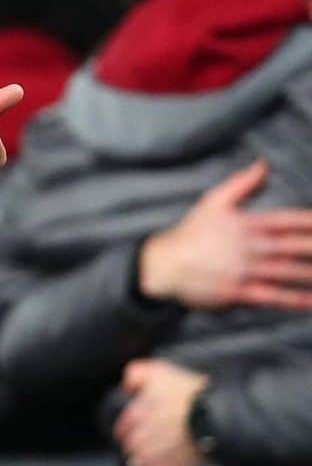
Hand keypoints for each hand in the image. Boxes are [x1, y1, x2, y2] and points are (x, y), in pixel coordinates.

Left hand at [115, 359, 208, 465]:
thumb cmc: (187, 392)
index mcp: (135, 414)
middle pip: (129, 445)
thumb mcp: (158, 370)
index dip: (125, 426)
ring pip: (137, 462)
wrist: (215, 417)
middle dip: (133, 444)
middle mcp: (140, 437)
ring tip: (141, 460)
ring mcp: (155, 455)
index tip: (129, 428)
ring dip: (138, 461)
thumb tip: (126, 386)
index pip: (121, 426)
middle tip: (139, 442)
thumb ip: (135, 374)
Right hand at [138, 159, 311, 310]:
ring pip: (288, 272)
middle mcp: (250, 247)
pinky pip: (272, 296)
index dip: (307, 221)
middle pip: (292, 246)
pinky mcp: (240, 291)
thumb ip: (241, 182)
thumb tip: (264, 165)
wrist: (167, 262)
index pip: (285, 220)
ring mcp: (246, 270)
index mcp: (246, 223)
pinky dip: (293, 299)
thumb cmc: (191, 231)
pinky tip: (310, 300)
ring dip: (310, 273)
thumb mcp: (213, 200)